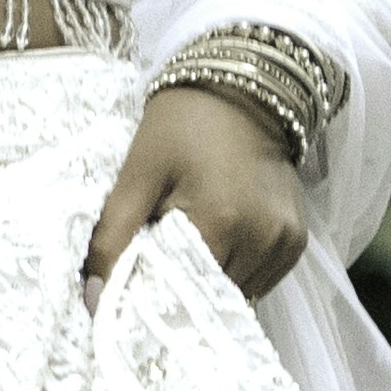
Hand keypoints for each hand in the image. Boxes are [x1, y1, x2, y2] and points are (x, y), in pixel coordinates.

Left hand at [91, 81, 313, 298]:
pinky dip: (235, 272)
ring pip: (237, 294)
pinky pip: (260, 280)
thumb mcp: (138, 173)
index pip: (179, 291)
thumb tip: (93, 298)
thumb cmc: (183, 126)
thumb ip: (113, 237)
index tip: (132, 281)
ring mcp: (285, 242)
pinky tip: (219, 244)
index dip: (151, 292)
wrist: (241, 92)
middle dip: (180, 289)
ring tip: (190, 249)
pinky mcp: (297, 242)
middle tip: (158, 262)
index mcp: (222, 220)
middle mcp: (262, 238)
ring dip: (209, 284)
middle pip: (210, 296)